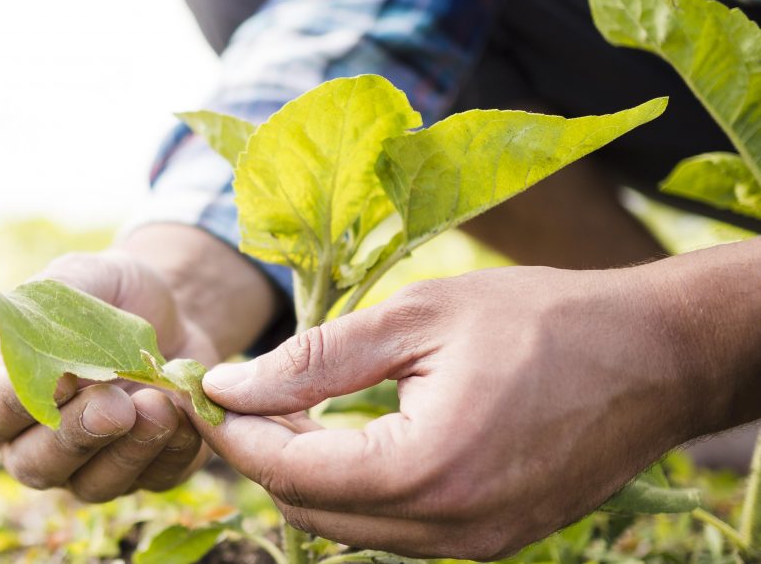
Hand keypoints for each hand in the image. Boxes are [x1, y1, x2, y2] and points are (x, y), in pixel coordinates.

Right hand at [0, 251, 217, 501]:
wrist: (170, 312)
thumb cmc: (107, 294)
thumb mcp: (79, 277)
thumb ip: (53, 310)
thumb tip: (57, 367)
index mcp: (0, 389)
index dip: (16, 404)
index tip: (59, 379)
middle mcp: (34, 440)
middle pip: (36, 465)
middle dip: (77, 435)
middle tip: (115, 404)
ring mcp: (87, 465)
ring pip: (94, 485)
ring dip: (128, 451)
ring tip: (159, 405)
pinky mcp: (144, 473)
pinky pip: (153, 479)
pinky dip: (172, 450)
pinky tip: (185, 413)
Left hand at [194, 264, 728, 559]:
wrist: (656, 356)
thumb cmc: (543, 319)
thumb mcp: (418, 318)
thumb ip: (315, 359)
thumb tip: (229, 385)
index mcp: (427, 469)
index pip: (291, 470)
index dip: (235, 431)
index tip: (203, 390)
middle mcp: (449, 528)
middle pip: (310, 510)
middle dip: (262, 454)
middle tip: (236, 396)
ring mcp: (474, 545)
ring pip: (348, 526)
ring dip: (306, 474)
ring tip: (285, 409)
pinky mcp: (491, 541)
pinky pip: (394, 528)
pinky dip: (355, 487)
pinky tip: (346, 436)